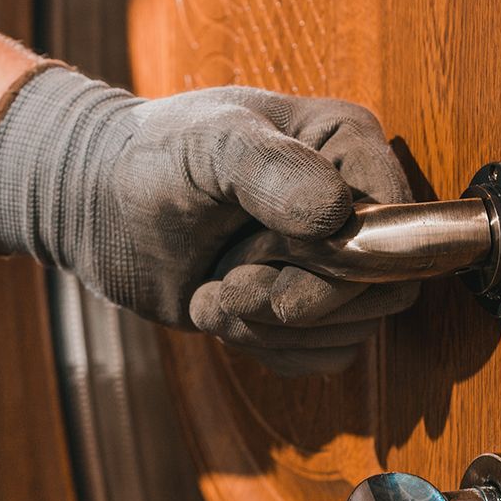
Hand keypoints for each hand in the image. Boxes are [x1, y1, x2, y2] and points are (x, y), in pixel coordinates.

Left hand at [0, 65, 418, 374]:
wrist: (100, 206)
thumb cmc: (153, 159)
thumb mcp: (207, 145)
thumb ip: (269, 168)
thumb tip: (333, 217)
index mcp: (346, 144)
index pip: (401, 223)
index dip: (349, 256)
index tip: (281, 249)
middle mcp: (353, 203)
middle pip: (384, 288)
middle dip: (300, 299)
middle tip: (232, 278)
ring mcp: (333, 261)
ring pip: (353, 330)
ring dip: (271, 325)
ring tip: (217, 287)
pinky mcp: (306, 308)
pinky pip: (324, 356)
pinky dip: (267, 349)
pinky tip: (221, 310)